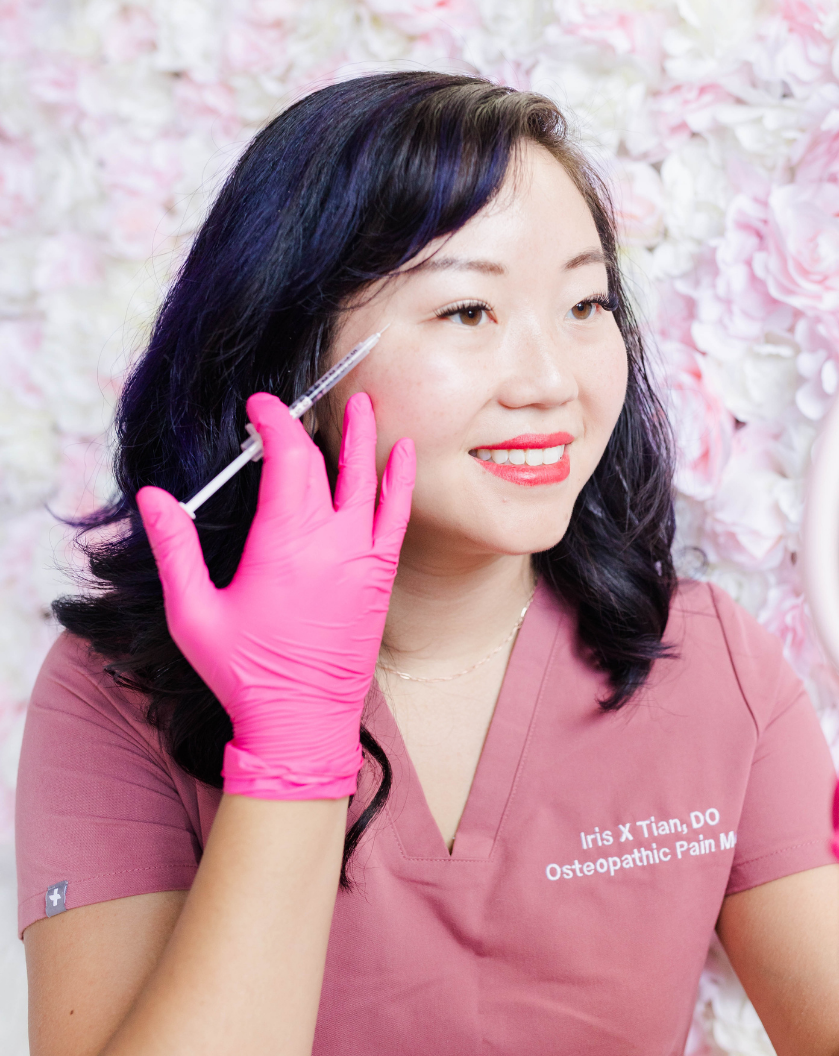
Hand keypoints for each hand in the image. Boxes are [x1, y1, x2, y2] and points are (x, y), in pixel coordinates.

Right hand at [136, 391, 413, 799]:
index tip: (259, 406)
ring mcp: (361, 557)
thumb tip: (154, 496)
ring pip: (368, 481)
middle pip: (323, 463)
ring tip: (365, 402)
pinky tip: (403, 455)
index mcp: (282, 542)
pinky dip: (400, 481)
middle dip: (309, 424)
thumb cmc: (244, 671)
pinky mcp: (379, 574)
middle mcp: (330, 541)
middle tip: (298, 401)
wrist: (303, 718)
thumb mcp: (193, 612)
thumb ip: (174, 549)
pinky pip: (396, 516)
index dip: (273, 422)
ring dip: (364, 438)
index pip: (285, 458)